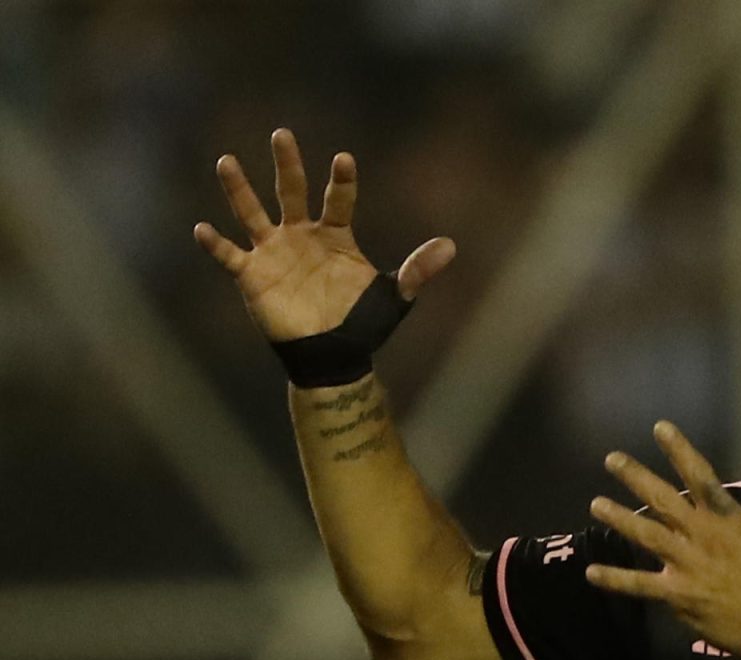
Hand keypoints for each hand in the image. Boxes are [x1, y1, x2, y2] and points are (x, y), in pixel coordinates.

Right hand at [193, 127, 455, 340]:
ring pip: (252, 213)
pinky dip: (216, 244)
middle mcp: (301, 235)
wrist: (332, 356)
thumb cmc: (362, 324)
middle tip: (282, 134)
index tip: (344, 160)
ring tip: (227, 162)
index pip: (338, 200)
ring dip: (239, 190)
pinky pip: (230, 255)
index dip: (341, 181)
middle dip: (287, 164)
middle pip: (291, 192)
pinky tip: (202, 229)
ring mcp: (274, 252)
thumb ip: (417, 270)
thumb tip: (450, 247)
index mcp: (335, 235)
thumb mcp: (393, 296)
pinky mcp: (252, 275)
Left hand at [586, 421, 740, 658]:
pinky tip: (592, 572)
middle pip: (664, 501)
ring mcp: (687, 564)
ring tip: (596, 505)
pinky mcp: (677, 593)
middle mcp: (702, 535)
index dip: (680, 451)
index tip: (660, 429)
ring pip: (647, 536)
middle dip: (636, 478)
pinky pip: (641, 585)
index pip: (700, 477)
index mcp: (725, 518)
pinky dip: (616, 579)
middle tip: (612, 460)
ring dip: (620, 520)